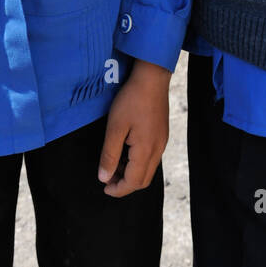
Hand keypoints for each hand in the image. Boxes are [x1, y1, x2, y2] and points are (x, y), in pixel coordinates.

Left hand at [98, 59, 170, 197]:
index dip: (118, 189)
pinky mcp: (162, 135)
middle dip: (125, 184)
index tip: (104, 186)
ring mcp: (162, 142)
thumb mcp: (115, 127)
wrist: (152, 77)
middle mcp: (158, 150)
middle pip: (143, 180)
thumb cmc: (131, 100)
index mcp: (146, 150)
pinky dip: (137, 163)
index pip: (134, 182)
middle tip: (108, 177)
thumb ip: (110, 155)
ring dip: (131, 173)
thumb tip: (104, 178)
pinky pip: (151, 158)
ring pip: (148, 169)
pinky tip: (126, 151)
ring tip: (114, 163)